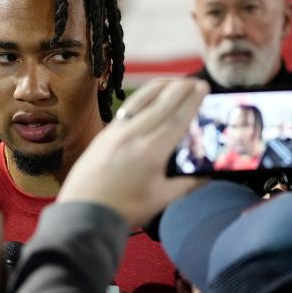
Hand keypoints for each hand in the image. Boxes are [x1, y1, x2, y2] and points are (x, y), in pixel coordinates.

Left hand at [58, 78, 210, 226]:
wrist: (84, 211)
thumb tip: (207, 175)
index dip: (192, 100)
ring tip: (173, 82)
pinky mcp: (104, 134)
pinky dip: (141, 99)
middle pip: (161, 103)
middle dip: (180, 88)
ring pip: (141, 101)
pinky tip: (147, 98)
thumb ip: (187, 184)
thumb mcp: (161, 199)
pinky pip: (127, 109)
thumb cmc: (124, 209)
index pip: (177, 118)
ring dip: (159, 87)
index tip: (203, 87)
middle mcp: (134, 135)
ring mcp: (116, 132)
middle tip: (194, 81)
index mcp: (152, 151)